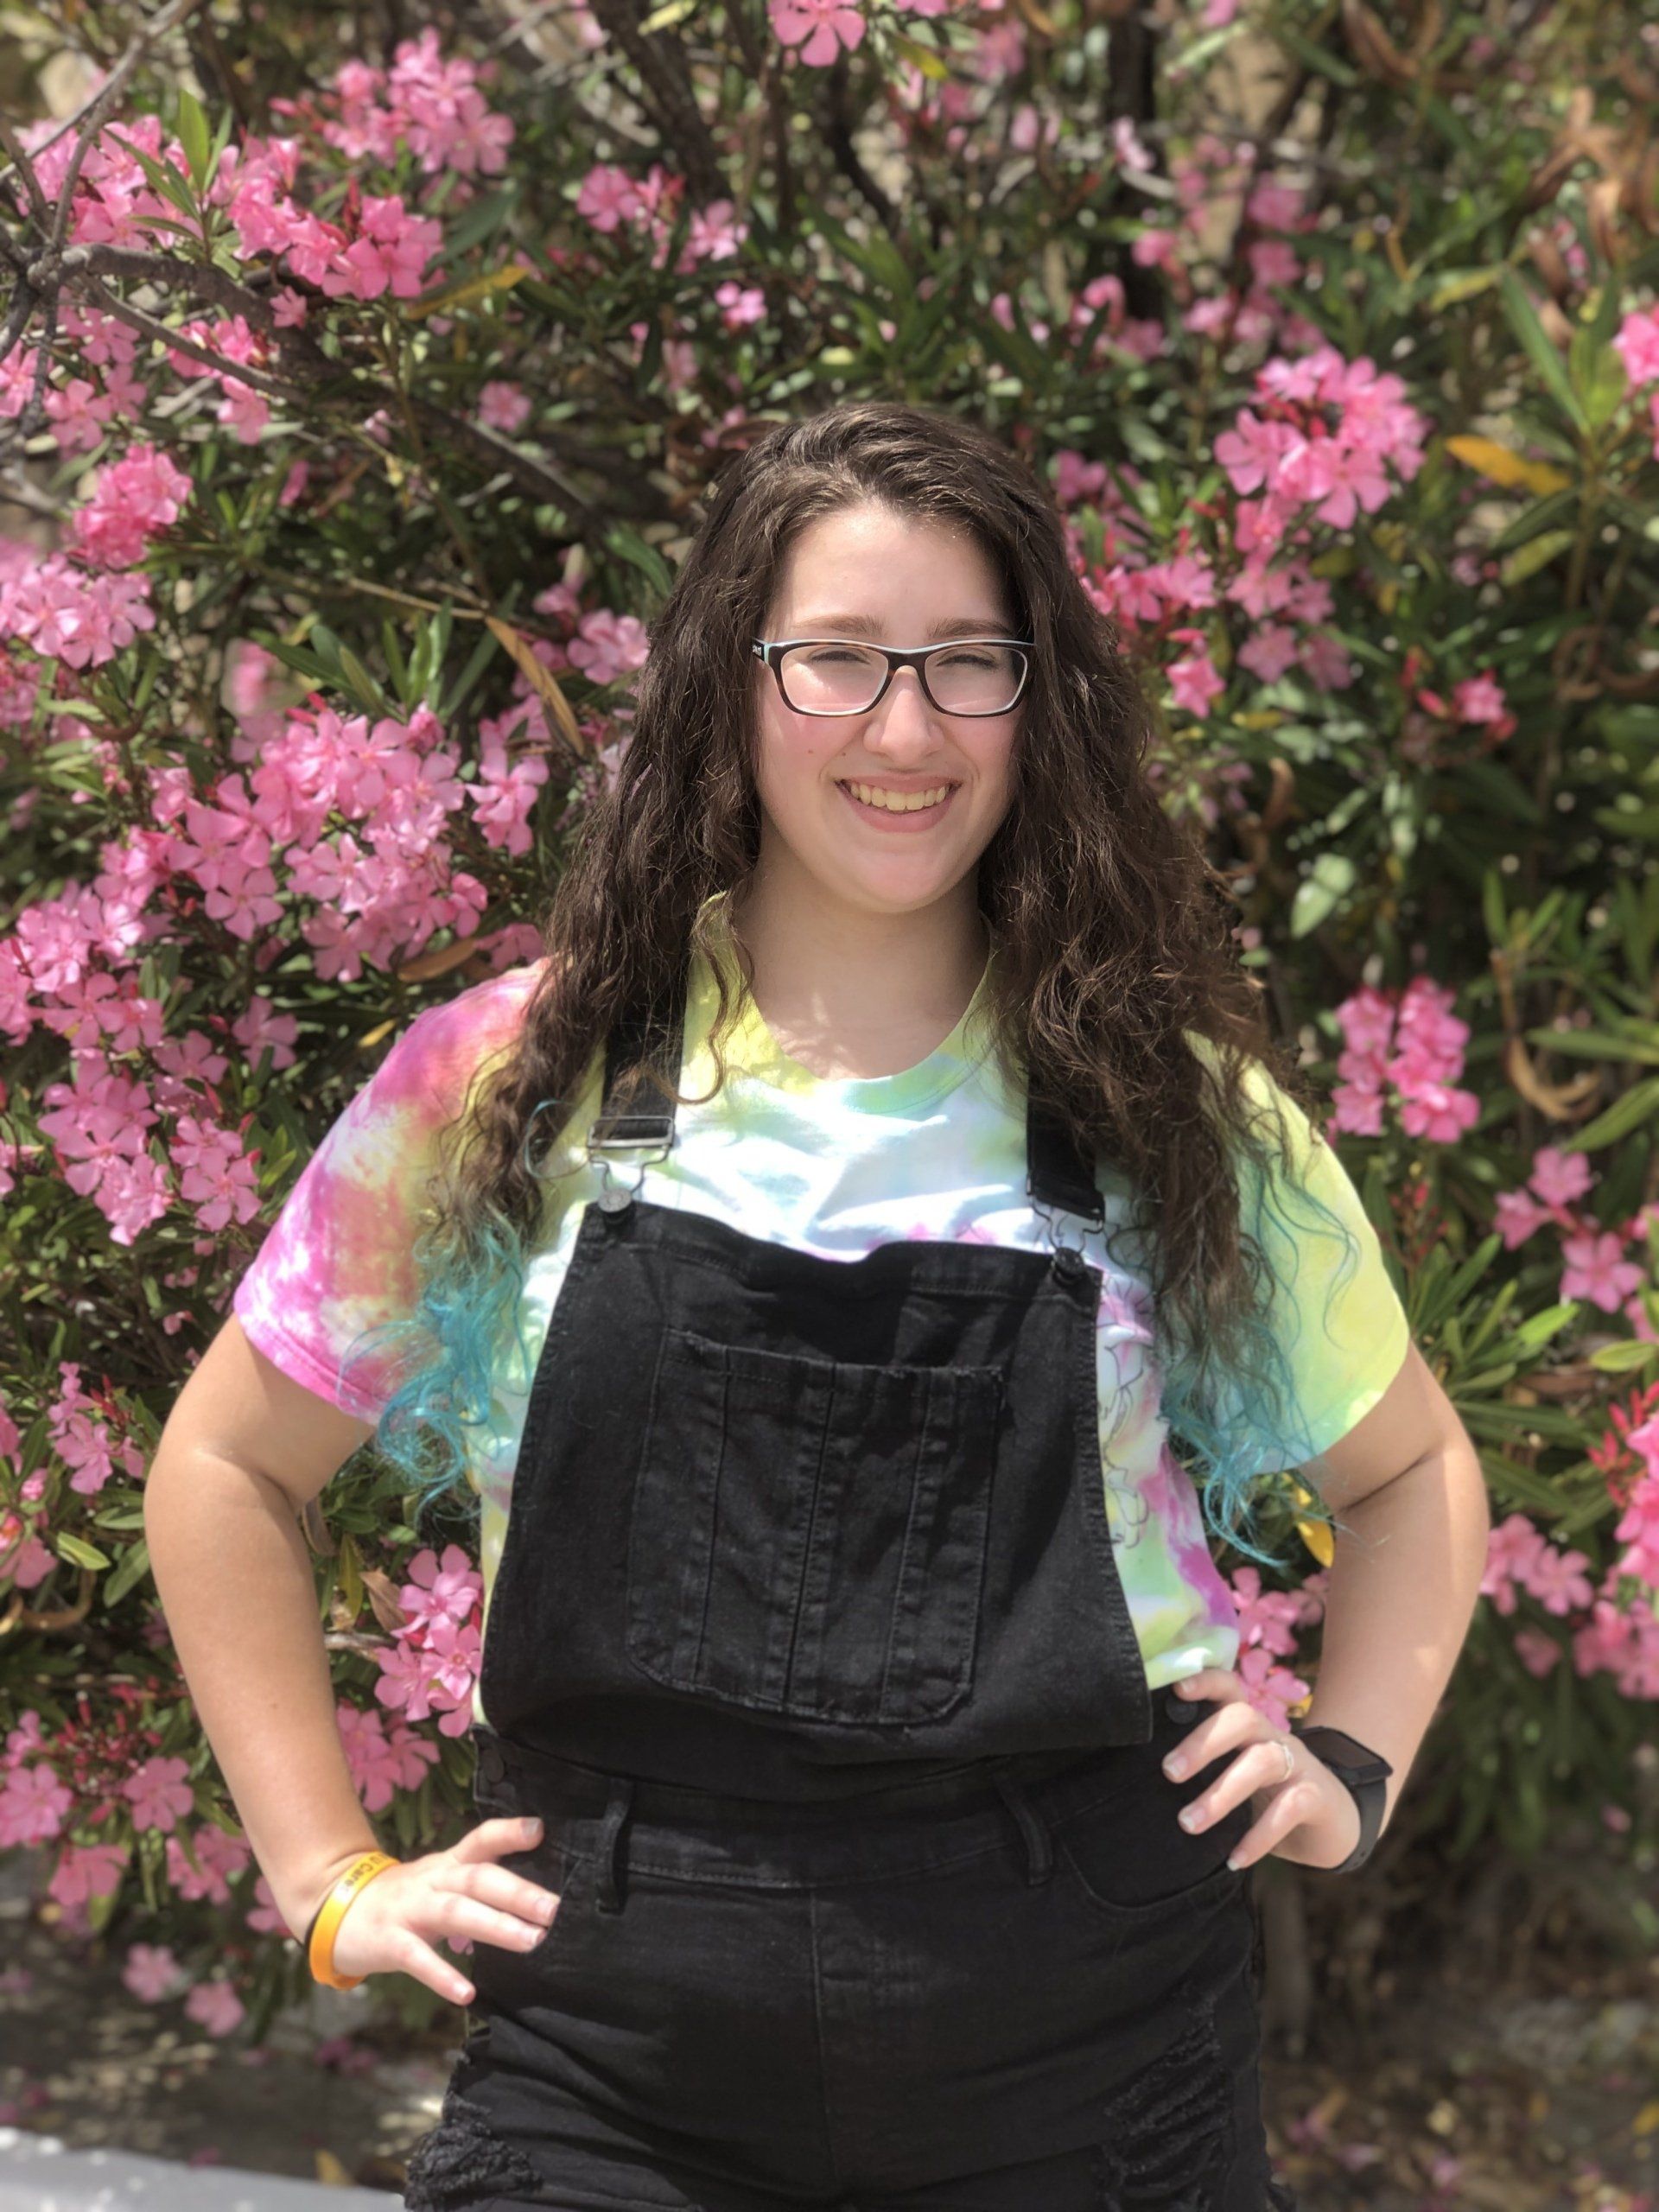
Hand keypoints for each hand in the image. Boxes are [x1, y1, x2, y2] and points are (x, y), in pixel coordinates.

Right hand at [310, 1817, 562, 2004]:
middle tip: (554, 1910)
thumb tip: (535, 1896)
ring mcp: (409, 1909)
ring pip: (455, 1911)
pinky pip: (417, 1957)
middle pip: (477, 1878)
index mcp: (448, 1864)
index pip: (481, 1840)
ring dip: (495, 1926)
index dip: (509, 1832)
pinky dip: (442, 1975)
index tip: (540, 1831)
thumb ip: (479, 1882)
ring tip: (531, 1942)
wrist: (336, 1908)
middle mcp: (432, 1880)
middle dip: (518, 1892)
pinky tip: (467, 1992)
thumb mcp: (441, 1881)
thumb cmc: (406, 1899)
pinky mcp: (389, 1941)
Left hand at [1162, 1668, 1362, 1874]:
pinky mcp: (1317, 1796)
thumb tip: (1138, 1778)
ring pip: (1261, 1762)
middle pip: (1241, 1718)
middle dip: (1202, 1743)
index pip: (1229, 1688)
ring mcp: (1298, 1763)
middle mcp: (1273, 1735)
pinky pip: (1289, 1809)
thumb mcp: (1236, 1772)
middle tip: (1168, 1773)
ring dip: (1221, 1794)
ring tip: (1188, 1823)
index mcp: (1249, 1725)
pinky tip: (1234, 1860)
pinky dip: (1259, 1836)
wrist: (1334, 1821)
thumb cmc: (1268, 1795)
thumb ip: (1204, 1767)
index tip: (1177, 1688)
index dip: (1206, 1680)